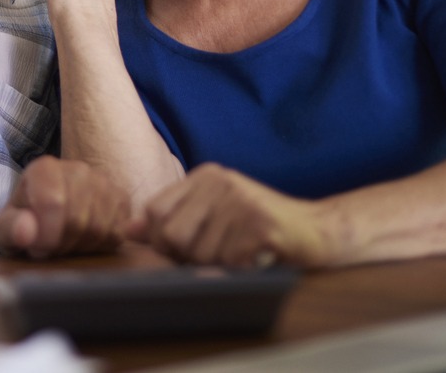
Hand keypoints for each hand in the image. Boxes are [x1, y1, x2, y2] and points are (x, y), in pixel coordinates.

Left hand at [0, 156, 130, 258]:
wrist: (50, 213)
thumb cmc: (26, 221)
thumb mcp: (6, 227)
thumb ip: (10, 228)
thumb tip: (26, 233)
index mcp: (44, 168)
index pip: (52, 203)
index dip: (44, 236)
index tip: (35, 248)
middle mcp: (78, 168)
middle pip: (76, 220)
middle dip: (61, 244)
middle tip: (49, 248)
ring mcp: (104, 182)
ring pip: (98, 229)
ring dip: (79, 247)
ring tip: (64, 243)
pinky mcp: (121, 199)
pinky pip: (116, 234)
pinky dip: (98, 247)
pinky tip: (82, 241)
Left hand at [128, 163, 335, 267]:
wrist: (317, 229)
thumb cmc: (258, 227)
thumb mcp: (212, 215)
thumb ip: (172, 220)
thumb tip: (128, 230)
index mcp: (205, 176)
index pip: (155, 211)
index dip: (162, 240)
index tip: (183, 248)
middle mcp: (221, 182)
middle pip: (173, 234)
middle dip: (187, 257)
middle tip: (217, 254)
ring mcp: (242, 201)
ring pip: (200, 253)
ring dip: (217, 266)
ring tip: (240, 253)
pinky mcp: (262, 225)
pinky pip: (228, 262)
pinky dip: (238, 270)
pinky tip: (255, 258)